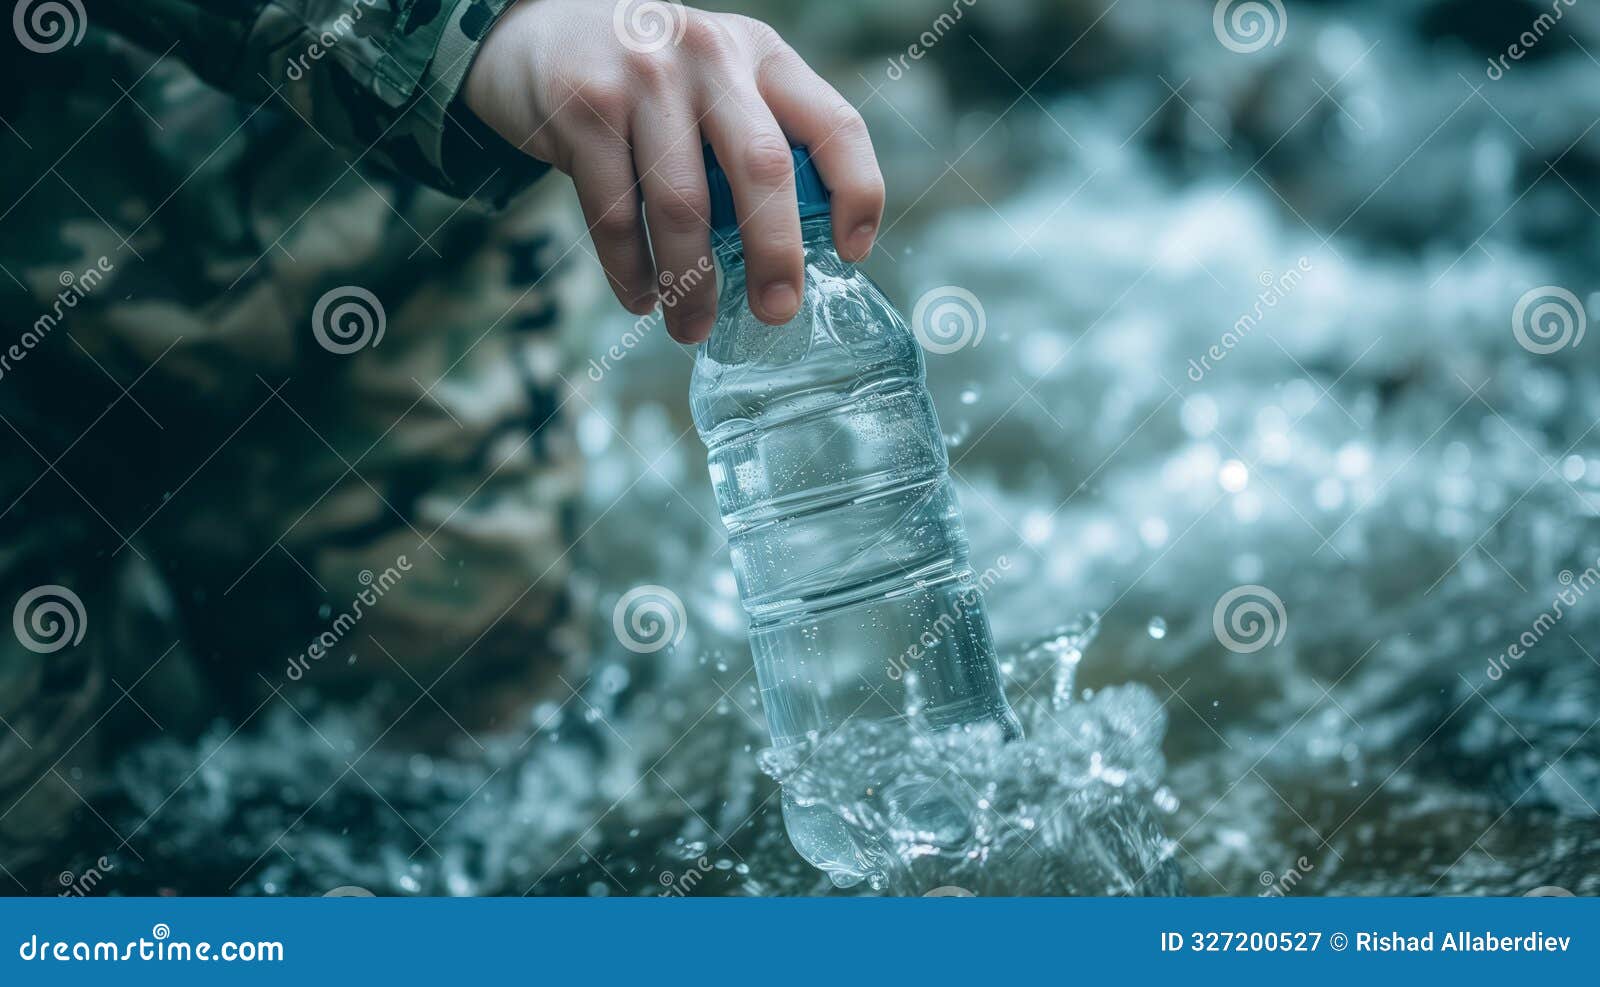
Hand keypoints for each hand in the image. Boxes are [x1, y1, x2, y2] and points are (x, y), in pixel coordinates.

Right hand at [463, 0, 883, 339]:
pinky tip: (640, 298)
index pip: (835, 123)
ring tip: (690, 327)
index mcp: (762, 56)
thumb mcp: (718, 84)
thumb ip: (756, 141)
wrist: (538, 31)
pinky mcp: (584, 109)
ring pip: (682, 204)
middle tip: (776, 311)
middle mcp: (711, 57)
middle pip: (763, 168)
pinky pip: (615, 214)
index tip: (851, 253)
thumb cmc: (649, 82)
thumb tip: (790, 255)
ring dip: (690, 283)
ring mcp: (644, 77)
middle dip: (775, 254)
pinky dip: (630, 270)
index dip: (856, 192)